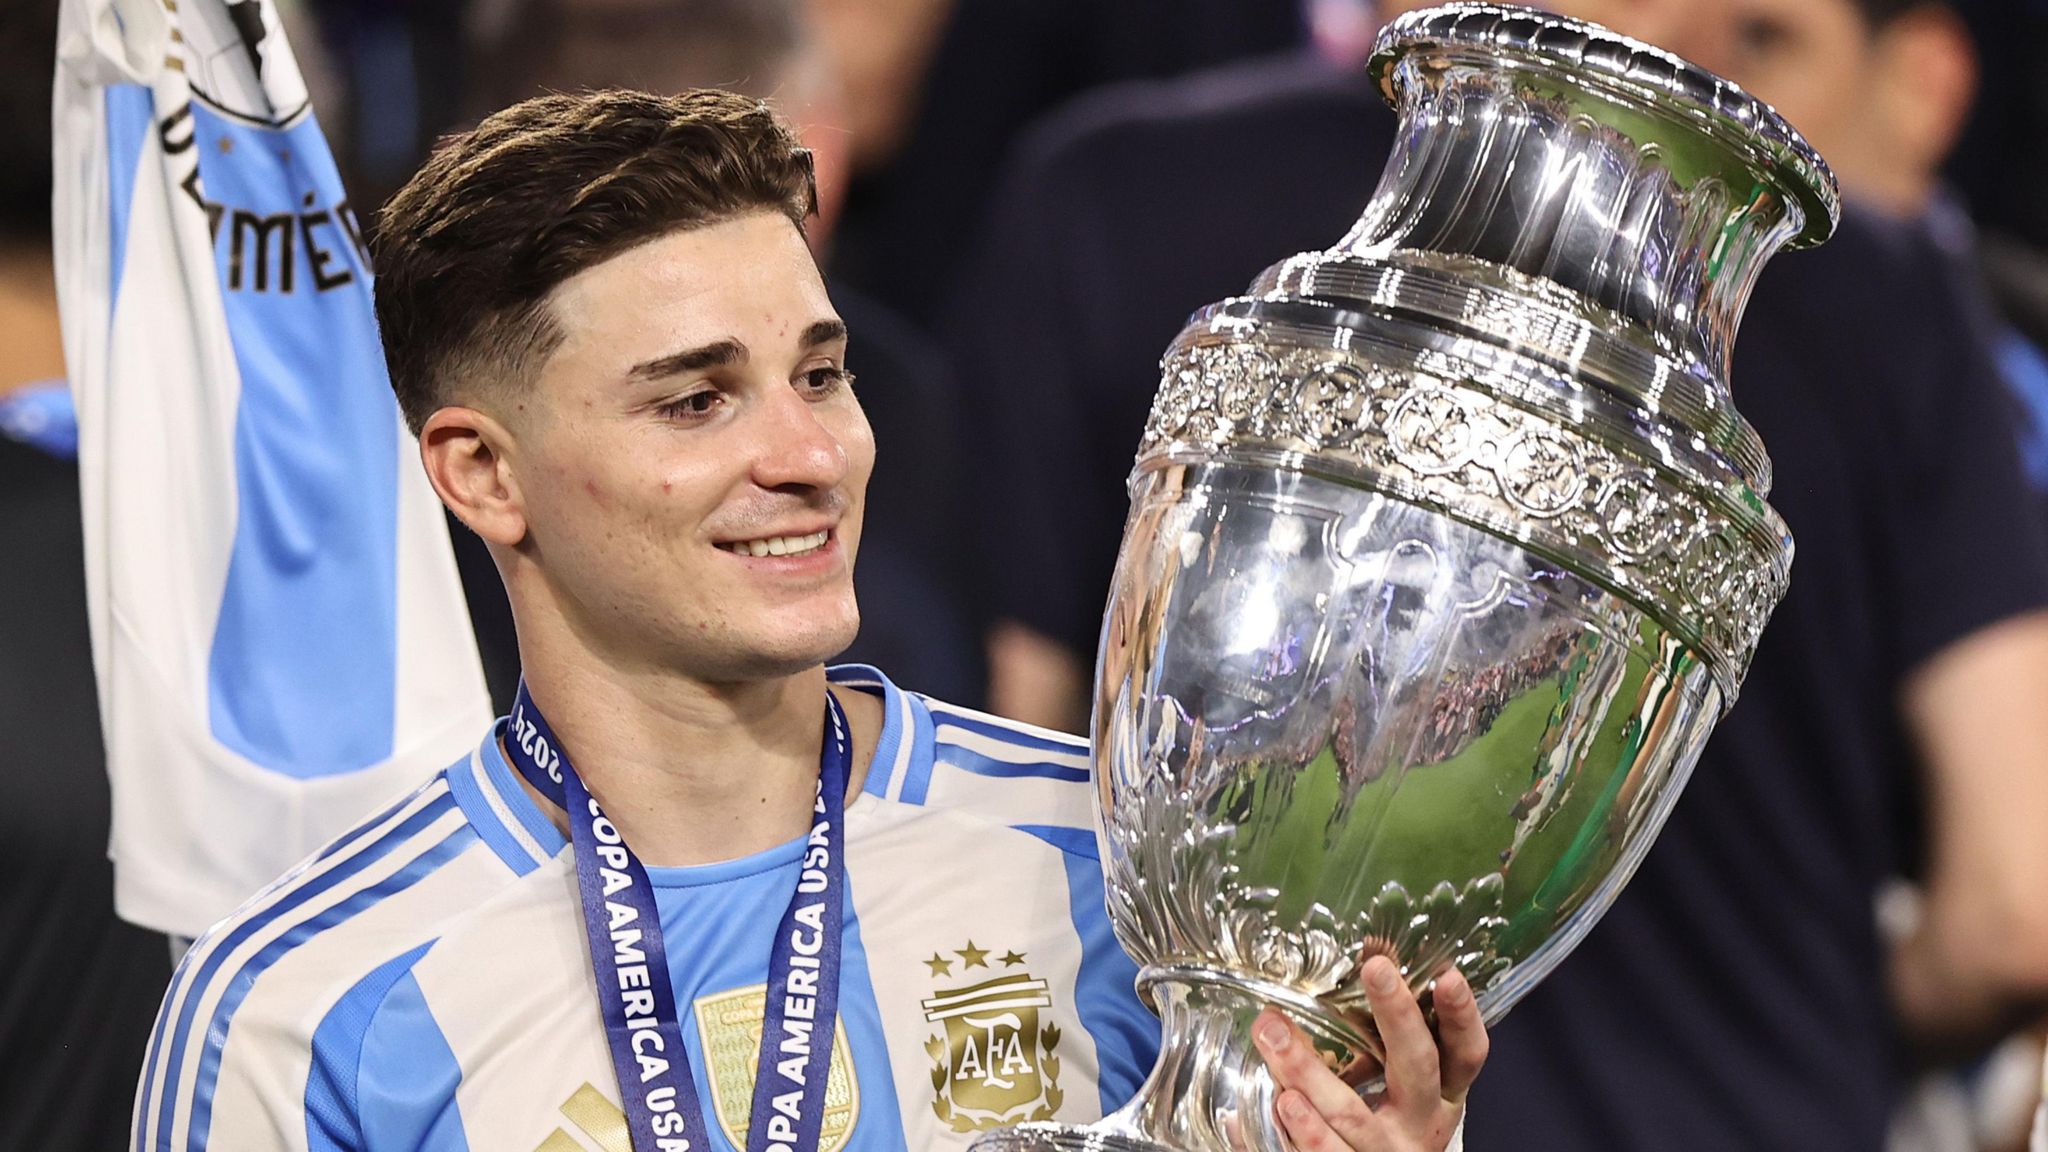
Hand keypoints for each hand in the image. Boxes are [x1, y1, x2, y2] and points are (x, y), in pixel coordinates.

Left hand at [1251, 957, 1486, 1151]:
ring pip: (1352, 1114)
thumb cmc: (1388, 1128)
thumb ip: (1386, 1043)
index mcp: (1443, 1095)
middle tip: (1376, 969)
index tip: (1448, 976)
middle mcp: (1423, 1124)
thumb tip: (1364, 965)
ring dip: (1309, 1072)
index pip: (1466, 1053)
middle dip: (1397, 1016)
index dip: (1461, 1016)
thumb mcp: (1403, 1090)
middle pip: (1418, 1068)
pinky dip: (1304, 1128)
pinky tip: (1283, 1101)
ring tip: (1276, 1034)